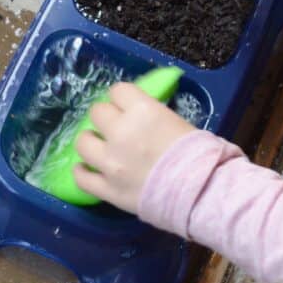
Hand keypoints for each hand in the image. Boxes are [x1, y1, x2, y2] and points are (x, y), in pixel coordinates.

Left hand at [73, 83, 195, 213]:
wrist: (201, 192)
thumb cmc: (199, 153)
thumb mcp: (178, 122)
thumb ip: (153, 116)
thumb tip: (142, 116)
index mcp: (142, 110)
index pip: (118, 90)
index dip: (122, 98)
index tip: (127, 105)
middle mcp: (120, 132)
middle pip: (97, 112)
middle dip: (106, 117)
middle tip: (116, 127)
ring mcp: (110, 162)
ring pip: (82, 142)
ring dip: (91, 142)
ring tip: (101, 148)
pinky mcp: (106, 189)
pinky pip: (81, 177)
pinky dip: (84, 172)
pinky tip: (90, 170)